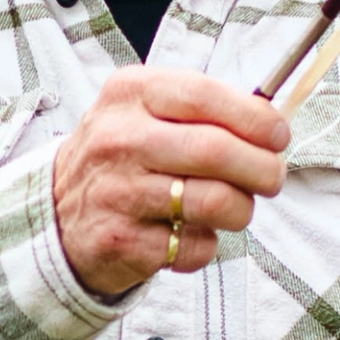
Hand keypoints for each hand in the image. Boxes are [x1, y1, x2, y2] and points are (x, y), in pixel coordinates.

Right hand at [52, 66, 288, 299]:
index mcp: (130, 94)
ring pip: (214, 201)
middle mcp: (119, 139)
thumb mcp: (146, 112)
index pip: (203, 95)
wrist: (60, 213)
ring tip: (237, 207)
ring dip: (242, 209)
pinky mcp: (121, 240)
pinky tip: (191, 233)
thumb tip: (271, 123)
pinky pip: (193, 245)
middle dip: (262, 168)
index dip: (253, 117)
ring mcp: (117, 191)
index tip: (278, 136)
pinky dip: (206, 244)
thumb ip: (204, 111)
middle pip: (215, 150)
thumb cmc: (123, 158)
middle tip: (272, 178)